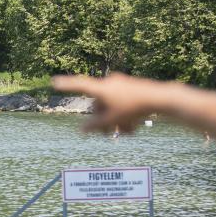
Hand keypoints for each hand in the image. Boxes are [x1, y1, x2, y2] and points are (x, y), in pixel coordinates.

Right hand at [52, 73, 170, 133]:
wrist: (161, 98)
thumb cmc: (134, 108)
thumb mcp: (112, 120)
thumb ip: (95, 126)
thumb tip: (80, 131)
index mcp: (102, 87)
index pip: (79, 85)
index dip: (66, 85)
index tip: (54, 82)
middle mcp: (109, 83)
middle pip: (99, 103)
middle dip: (103, 119)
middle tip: (108, 134)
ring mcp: (122, 84)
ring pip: (112, 105)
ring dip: (116, 120)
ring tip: (126, 132)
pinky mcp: (133, 87)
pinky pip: (122, 102)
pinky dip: (124, 114)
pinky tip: (134, 127)